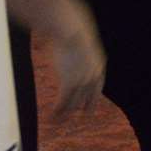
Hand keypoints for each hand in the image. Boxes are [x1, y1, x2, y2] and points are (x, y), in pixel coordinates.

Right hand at [44, 0, 103, 114]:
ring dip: (66, 113)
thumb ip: (78, 47)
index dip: (94, 95)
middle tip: (86, 116)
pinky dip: (58, 111)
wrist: (70, 30)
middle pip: (89, 96)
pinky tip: (52, 116)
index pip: (98, 85)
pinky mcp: (69, 83)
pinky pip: (63, 102)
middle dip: (87, 106)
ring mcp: (82, 80)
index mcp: (98, 65)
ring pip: (74, 102)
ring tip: (58, 121)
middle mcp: (92, 75)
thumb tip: (70, 39)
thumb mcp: (79, 42)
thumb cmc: (72, 31)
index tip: (92, 102)